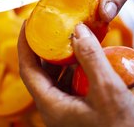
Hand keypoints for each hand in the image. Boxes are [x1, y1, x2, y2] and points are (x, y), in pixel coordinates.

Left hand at [18, 23, 133, 126]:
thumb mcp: (108, 90)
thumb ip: (91, 58)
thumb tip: (77, 30)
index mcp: (52, 105)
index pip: (27, 70)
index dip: (25, 45)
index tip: (28, 23)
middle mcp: (55, 108)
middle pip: (40, 72)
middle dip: (44, 47)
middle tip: (51, 25)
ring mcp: (67, 110)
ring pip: (56, 78)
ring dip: (62, 57)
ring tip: (70, 36)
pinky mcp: (80, 110)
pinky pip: (70, 84)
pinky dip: (76, 67)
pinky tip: (87, 56)